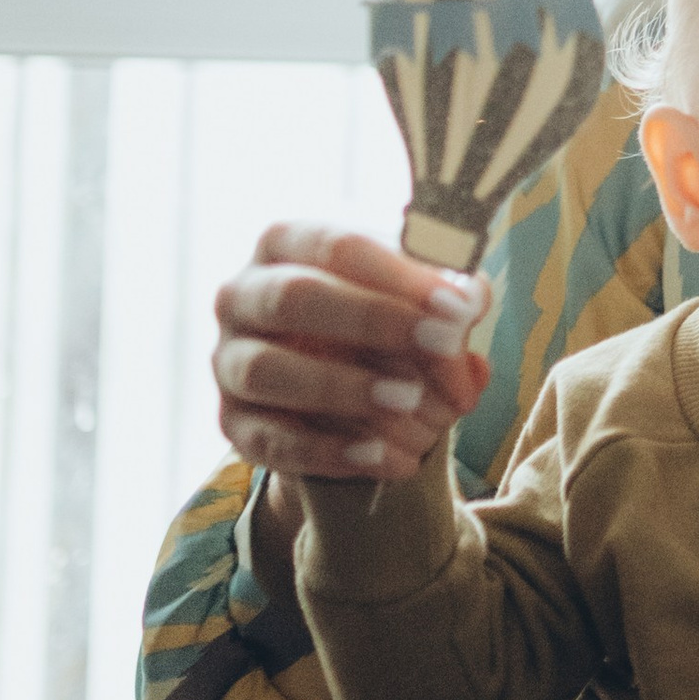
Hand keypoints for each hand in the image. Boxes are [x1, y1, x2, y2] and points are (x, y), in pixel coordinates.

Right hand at [212, 222, 491, 500]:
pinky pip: (269, 440)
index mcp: (287, 243)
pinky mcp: (233, 423)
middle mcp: (243, 296)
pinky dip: (329, 451)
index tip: (458, 307)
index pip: (339, 246)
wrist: (342, 386)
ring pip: (266, 370)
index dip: (400, 276)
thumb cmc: (383, 317)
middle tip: (441, 344)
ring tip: (409, 400)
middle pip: (292, 298)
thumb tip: (470, 300)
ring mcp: (228, 361)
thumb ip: (448, 293)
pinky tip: (386, 456)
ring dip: (341, 386)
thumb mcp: (417, 294)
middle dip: (370, 320)